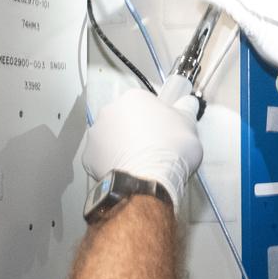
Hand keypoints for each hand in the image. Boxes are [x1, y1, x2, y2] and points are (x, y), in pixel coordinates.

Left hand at [82, 75, 202, 215]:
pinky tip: (124, 171)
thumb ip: (185, 110)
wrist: (149, 180)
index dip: (155, 118)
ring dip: (120, 145)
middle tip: (151, 147)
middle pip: (123, 118)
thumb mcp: (189, 124)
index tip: (163, 131)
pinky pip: (100, 157)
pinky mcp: (88, 157)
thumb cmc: (171, 149)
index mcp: (134, 98)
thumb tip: (186, 102)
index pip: (144, 104)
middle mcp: (110, 110)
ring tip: (137, 162)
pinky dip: (109, 163)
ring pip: (109, 137)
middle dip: (134, 130)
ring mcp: (96, 133)